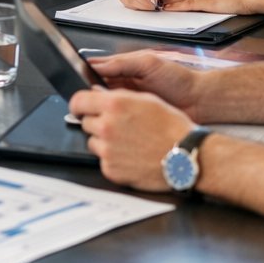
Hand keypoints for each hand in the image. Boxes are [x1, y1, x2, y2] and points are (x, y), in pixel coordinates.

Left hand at [69, 87, 195, 191]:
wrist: (186, 157)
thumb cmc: (172, 127)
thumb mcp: (146, 100)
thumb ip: (118, 96)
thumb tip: (97, 94)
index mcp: (114, 105)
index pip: (77, 101)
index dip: (79, 104)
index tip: (81, 108)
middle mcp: (106, 126)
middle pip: (85, 122)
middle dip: (98, 123)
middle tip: (118, 127)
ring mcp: (107, 150)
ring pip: (93, 141)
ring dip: (104, 141)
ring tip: (129, 142)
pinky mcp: (110, 169)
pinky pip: (103, 160)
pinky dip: (113, 158)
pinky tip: (131, 156)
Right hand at [88, 50, 203, 114]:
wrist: (198, 100)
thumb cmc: (178, 79)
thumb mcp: (149, 63)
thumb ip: (122, 63)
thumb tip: (97, 66)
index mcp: (124, 68)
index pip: (96, 69)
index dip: (83, 73)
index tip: (74, 79)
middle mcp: (123, 85)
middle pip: (95, 89)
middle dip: (87, 93)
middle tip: (80, 99)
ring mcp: (128, 103)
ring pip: (103, 105)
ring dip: (97, 108)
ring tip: (91, 111)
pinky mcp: (133, 118)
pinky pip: (115, 119)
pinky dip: (109, 120)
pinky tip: (107, 122)